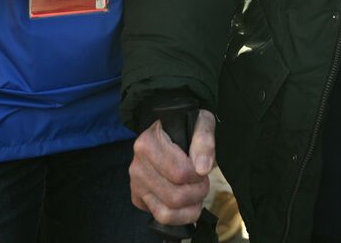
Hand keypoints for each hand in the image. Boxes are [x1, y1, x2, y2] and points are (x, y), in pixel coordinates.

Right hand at [130, 111, 216, 225]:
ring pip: (166, 213)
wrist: (169, 129)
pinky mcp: (138, 198)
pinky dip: (180, 216)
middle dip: (197, 193)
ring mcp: (136, 184)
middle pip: (174, 196)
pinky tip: (186, 201)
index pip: (180, 173)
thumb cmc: (186, 126)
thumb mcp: (201, 122)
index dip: (198, 176)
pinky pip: (160, 218)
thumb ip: (204, 140)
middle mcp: (137, 166)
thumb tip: (203, 168)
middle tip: (203, 182)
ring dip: (190, 208)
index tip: (203, 168)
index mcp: (147, 144)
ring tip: (196, 194)